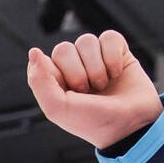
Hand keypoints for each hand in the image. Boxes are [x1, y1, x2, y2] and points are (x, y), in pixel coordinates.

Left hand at [26, 30, 162, 150]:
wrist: (130, 125)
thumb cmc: (93, 121)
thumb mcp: (58, 108)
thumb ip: (39, 81)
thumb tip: (33, 51)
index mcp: (55, 82)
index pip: (44, 61)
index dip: (57, 76)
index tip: (69, 94)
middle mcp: (73, 68)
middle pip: (63, 49)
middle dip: (76, 73)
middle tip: (87, 92)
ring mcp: (95, 59)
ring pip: (86, 41)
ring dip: (96, 67)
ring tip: (103, 85)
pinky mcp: (117, 52)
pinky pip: (109, 37)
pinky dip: (113, 57)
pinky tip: (116, 74)